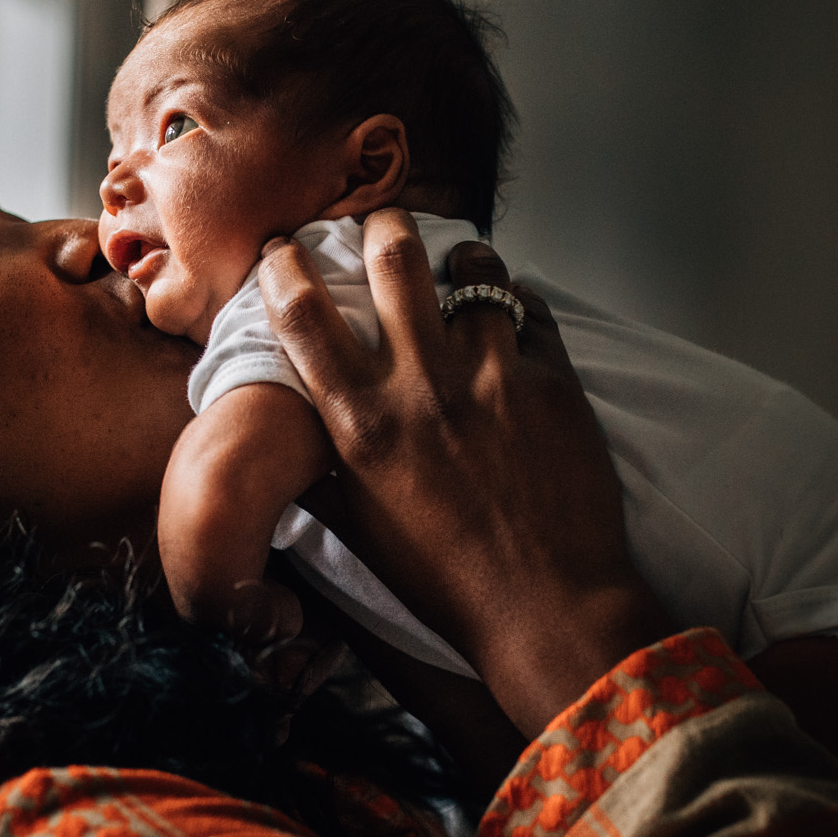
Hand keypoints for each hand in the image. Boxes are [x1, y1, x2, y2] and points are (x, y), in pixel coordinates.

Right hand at [259, 211, 673, 736]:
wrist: (547, 608)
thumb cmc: (448, 581)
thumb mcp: (361, 523)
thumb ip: (330, 463)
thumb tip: (308, 423)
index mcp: (361, 425)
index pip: (302, 313)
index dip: (284, 266)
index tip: (284, 249)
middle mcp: (421, 388)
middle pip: (392, 256)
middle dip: (384, 228)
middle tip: (386, 230)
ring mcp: (492, 376)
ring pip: (473, 268)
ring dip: (462, 261)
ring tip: (462, 269)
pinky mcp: (553, 380)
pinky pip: (530, 309)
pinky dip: (517, 304)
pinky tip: (512, 320)